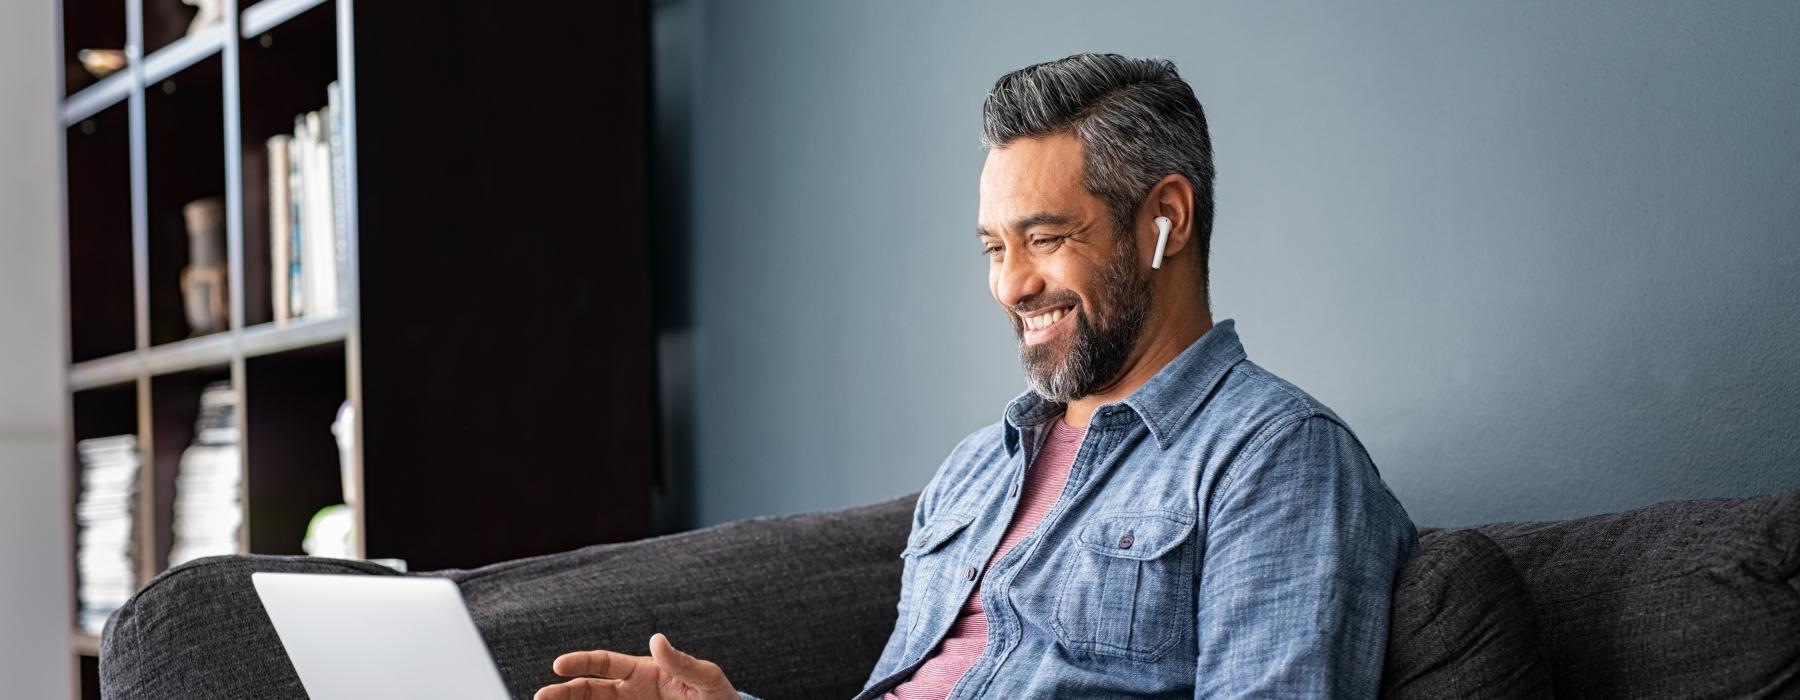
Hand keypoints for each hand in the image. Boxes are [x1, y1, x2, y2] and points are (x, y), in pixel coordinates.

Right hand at [534, 633, 738, 699]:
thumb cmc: (717, 696)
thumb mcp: (705, 678)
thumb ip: (682, 662)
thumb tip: (657, 640)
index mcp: (644, 671)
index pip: (605, 662)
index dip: (581, 662)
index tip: (559, 665)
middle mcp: (631, 691)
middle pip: (588, 689)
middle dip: (564, 691)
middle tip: (540, 696)